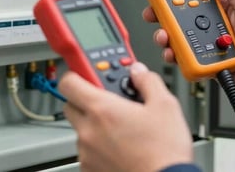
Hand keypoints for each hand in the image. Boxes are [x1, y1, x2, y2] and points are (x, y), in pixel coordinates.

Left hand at [59, 62, 193, 171]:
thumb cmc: (164, 152)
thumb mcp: (165, 105)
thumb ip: (148, 81)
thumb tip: (139, 72)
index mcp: (102, 109)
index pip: (69, 82)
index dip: (77, 74)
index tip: (88, 74)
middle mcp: (88, 131)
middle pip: (72, 104)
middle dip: (88, 98)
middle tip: (111, 100)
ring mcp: (87, 153)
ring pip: (81, 129)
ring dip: (95, 124)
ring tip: (123, 128)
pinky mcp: (90, 170)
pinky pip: (88, 151)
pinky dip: (99, 146)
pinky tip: (121, 146)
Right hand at [143, 0, 234, 103]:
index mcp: (221, 4)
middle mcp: (210, 20)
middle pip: (177, 13)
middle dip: (162, 14)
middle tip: (154, 14)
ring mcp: (205, 39)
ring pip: (176, 34)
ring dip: (166, 35)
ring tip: (166, 37)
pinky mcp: (202, 58)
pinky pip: (182, 55)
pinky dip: (175, 54)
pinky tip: (174, 53)